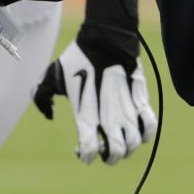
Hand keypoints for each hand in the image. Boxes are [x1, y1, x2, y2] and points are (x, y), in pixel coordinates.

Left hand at [32, 38, 156, 164]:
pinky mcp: (141, 100)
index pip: (89, 150)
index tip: (81, 150)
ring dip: (127, 148)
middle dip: (109, 157)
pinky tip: (137, 130)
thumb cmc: (77, 56)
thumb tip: (49, 115)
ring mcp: (127, 109)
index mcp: (86, 113)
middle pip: (115, 153)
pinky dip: (146, 133)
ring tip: (120, 141)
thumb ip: (43, 97)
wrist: (106, 36)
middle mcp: (108, 116)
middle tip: (104, 149)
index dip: (86, 156)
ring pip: (134, 144)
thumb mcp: (52, 75)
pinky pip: (150, 125)